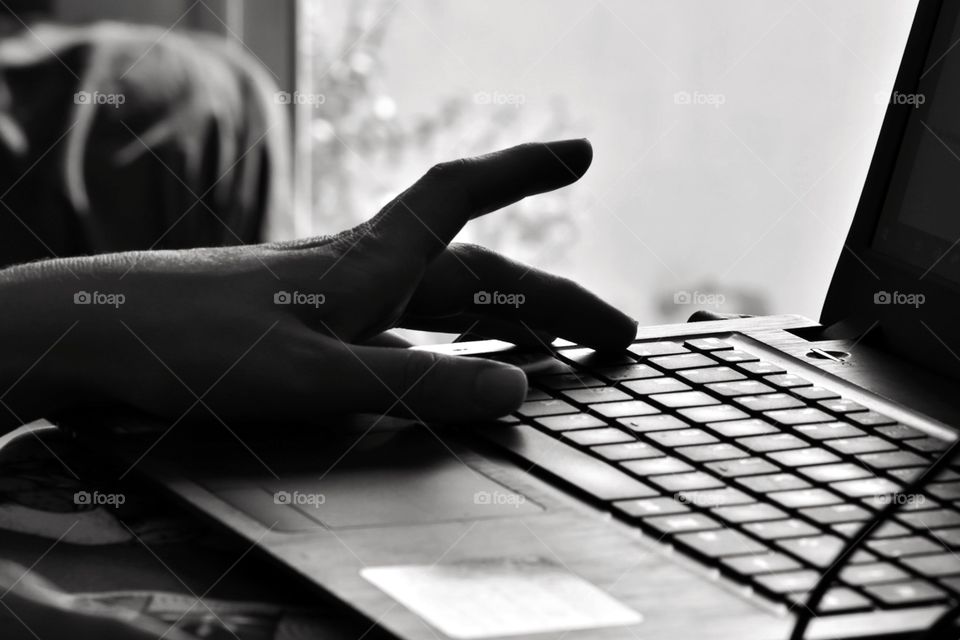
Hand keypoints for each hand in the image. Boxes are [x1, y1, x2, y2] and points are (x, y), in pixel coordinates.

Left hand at [0, 139, 635, 427]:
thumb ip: (415, 387)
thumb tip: (515, 390)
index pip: (461, 198)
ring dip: (507, 321)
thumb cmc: (200, 347)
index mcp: (371, 262)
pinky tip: (457, 370)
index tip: (581, 152)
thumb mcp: (317, 376)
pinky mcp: (314, 328)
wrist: (101, 333)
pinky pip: (407, 333)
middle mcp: (363, 272)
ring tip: (556, 349)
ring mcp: (339, 301)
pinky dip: (451, 347)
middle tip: (615, 331)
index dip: (522, 171)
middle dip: (551, 297)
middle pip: (477, 271)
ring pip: (445, 303)